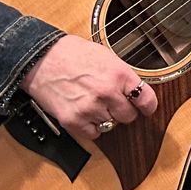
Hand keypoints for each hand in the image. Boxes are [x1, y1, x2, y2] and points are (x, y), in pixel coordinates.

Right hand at [19, 35, 158, 143]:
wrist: (41, 59)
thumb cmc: (72, 54)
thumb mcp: (106, 56)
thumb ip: (122, 75)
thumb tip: (135, 90)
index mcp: (119, 74)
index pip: (146, 99)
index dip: (149, 106)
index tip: (147, 109)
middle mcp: (107, 92)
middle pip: (129, 116)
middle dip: (123, 110)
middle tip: (113, 102)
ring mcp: (90, 108)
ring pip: (111, 126)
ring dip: (105, 118)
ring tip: (94, 103)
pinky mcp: (73, 121)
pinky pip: (93, 135)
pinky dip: (90, 128)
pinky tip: (85, 113)